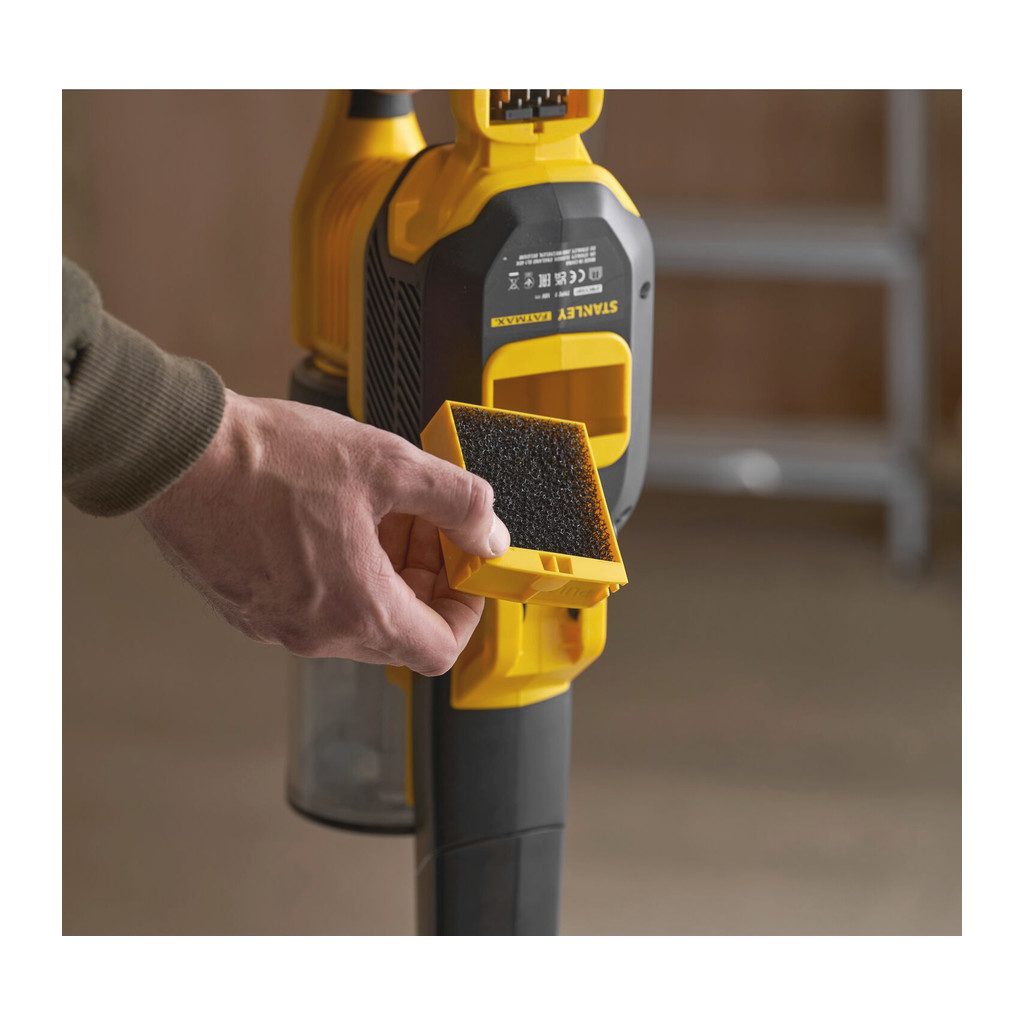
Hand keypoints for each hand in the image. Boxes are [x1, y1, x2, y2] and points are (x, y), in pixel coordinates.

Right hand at [138, 390, 509, 675]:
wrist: (179, 452)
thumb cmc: (272, 459)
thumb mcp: (389, 465)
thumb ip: (456, 500)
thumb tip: (490, 532)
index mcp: (358, 611)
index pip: (439, 648)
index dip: (466, 610)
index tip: (465, 570)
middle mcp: (316, 634)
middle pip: (397, 631)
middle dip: (425, 579)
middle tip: (425, 526)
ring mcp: (275, 625)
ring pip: (355, 617)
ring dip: (383, 574)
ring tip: (380, 512)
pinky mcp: (246, 607)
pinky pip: (313, 606)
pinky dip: (340, 575)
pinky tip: (334, 519)